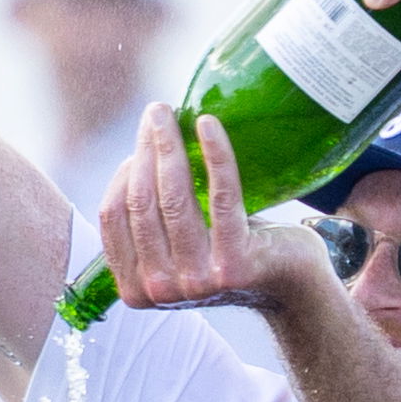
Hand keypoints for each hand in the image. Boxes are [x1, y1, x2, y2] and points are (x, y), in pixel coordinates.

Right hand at [104, 107, 333, 312]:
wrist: (286, 282)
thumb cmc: (227, 253)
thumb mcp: (176, 247)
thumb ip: (151, 219)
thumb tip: (140, 150)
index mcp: (137, 289)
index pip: (113, 217)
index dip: (123, 172)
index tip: (141, 141)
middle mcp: (161, 289)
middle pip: (141, 202)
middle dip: (147, 148)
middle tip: (157, 112)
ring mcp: (197, 281)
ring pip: (174, 197)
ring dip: (171, 145)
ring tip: (173, 113)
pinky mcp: (235, 263)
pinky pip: (220, 196)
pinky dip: (214, 154)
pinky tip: (208, 125)